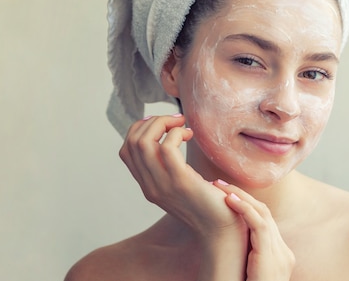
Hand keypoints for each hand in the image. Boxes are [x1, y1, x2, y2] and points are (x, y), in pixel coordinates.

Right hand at [118, 114, 246, 240]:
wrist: (222, 228)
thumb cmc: (209, 202)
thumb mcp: (182, 183)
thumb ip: (171, 167)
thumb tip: (171, 135)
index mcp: (148, 185)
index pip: (126, 150)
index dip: (139, 129)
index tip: (161, 122)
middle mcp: (150, 186)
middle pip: (133, 142)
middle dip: (152, 122)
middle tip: (176, 119)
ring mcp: (162, 185)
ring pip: (144, 142)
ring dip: (163, 123)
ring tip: (182, 124)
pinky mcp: (180, 182)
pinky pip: (167, 148)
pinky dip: (176, 133)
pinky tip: (189, 134)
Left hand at [213, 180, 295, 280]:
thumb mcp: (246, 276)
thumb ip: (243, 261)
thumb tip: (224, 248)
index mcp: (278, 257)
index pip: (264, 222)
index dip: (245, 206)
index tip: (225, 196)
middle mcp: (283, 252)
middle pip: (265, 213)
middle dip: (242, 195)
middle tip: (220, 183)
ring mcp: (280, 254)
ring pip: (262, 214)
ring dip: (240, 196)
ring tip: (220, 186)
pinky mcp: (271, 256)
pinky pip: (259, 224)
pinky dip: (244, 208)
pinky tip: (229, 199)